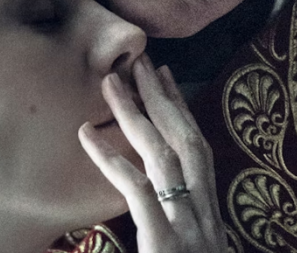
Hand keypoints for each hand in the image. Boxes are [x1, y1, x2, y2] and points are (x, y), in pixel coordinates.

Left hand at [79, 55, 225, 252]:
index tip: (166, 77)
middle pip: (186, 142)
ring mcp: (189, 229)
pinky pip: (139, 192)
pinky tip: (86, 135)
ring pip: (163, 157)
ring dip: (135, 114)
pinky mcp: (167, 245)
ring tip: (110, 83)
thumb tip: (155, 210)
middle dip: (163, 98)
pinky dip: (112, 160)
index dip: (183, 111)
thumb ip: (173, 231)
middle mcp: (205, 217)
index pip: (198, 152)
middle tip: (141, 62)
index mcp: (210, 218)